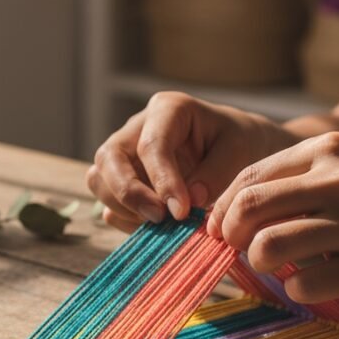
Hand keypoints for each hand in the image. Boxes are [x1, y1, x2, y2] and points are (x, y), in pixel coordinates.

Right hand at [87, 92, 297, 231]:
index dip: (163, 181)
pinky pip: (107, 202)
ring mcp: (125, 154)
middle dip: (128, 193)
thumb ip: (217, 172)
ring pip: (98, 179)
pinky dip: (125, 219)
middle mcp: (137, 128)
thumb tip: (190, 200)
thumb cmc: (239, 143)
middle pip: (109, 157)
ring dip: (123, 207)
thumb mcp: (240, 150)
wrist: (237, 150)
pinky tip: (156, 228)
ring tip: (161, 225)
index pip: (151, 145)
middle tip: (160, 219)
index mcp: (167, 109)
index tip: (182, 212)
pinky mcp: (122, 180)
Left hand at [207, 131, 338, 300]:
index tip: (220, 227)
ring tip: (276, 267)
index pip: (250, 177)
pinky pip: (303, 284)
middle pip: (249, 209)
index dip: (223, 208)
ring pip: (268, 246)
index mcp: (329, 151)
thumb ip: (305, 179)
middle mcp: (338, 182)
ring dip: (260, 263)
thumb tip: (242, 208)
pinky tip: (311, 285)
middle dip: (231, 235)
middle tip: (240, 249)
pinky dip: (296, 290)